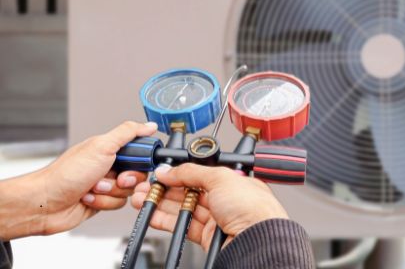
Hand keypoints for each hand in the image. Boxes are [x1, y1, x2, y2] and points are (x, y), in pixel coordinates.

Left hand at [0, 121, 156, 239]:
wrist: (45, 203)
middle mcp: (108, 165)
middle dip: (125, 179)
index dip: (141, 160)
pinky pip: (118, 204)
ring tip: (92, 188)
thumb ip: (127, 133)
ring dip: (110, 192)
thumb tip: (149, 125)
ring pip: (128, 191)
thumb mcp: (101, 147)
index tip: (133, 163)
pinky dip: (104, 202)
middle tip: (113, 177)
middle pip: (138, 173)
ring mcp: (105, 184)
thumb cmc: (65, 174)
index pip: (139, 151)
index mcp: (109, 149)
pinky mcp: (102, 200)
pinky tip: (88, 197)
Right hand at [131, 163, 287, 250]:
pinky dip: (165, 220)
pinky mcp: (207, 237)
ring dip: (161, 203)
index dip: (180, 174)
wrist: (256, 240)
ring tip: (141, 198)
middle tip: (146, 186)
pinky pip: (182, 226)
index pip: (200, 175)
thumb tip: (171, 170)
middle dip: (166, 188)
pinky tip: (153, 214)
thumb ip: (193, 172)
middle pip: (189, 192)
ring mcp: (216, 220)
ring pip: (183, 209)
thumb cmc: (253, 209)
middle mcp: (226, 200)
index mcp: (233, 182)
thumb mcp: (221, 178)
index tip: (161, 173)